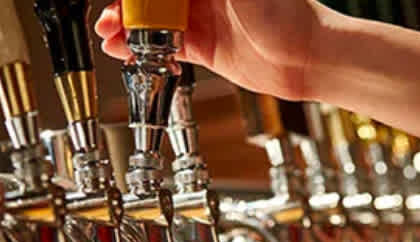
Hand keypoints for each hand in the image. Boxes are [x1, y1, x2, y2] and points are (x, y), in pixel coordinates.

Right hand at [95, 0, 332, 99]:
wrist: (309, 58)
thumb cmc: (289, 13)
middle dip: (128, 6)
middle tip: (110, 16)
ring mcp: (203, 19)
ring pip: (154, 20)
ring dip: (129, 27)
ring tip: (110, 35)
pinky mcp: (204, 48)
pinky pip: (165, 45)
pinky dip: (143, 48)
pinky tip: (125, 51)